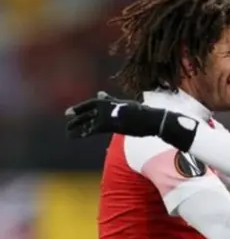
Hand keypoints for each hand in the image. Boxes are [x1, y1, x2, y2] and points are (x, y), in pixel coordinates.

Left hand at [65, 92, 198, 150]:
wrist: (154, 120)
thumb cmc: (146, 115)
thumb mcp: (130, 107)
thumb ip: (119, 105)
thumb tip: (118, 104)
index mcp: (115, 102)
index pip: (95, 102)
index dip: (82, 106)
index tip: (72, 110)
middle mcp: (110, 106)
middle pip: (89, 109)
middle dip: (77, 114)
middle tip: (67, 116)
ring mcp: (110, 115)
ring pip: (88, 119)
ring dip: (77, 125)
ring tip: (68, 131)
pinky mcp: (110, 124)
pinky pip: (92, 129)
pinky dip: (84, 132)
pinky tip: (77, 137)